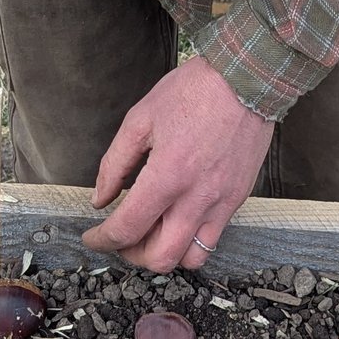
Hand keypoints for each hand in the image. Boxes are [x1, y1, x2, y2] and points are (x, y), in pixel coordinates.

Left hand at [82, 58, 270, 271]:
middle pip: (159, 258)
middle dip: (131, 255)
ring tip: (151, 235)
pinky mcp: (237, 200)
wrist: (246, 79)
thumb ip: (115, 164)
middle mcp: (196, 198)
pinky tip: (177, 222)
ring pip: (190, 258)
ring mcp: (221, 203)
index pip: (127, 229)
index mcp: (166, 176)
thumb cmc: (193, 92)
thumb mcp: (140, 120)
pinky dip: (190, 242)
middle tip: (120, 239)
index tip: (92, 237)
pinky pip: (213, 240)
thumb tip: (100, 198)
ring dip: (165, 255)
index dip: (102, 240)